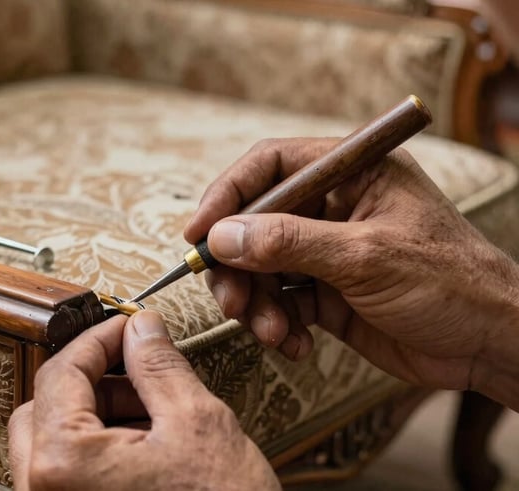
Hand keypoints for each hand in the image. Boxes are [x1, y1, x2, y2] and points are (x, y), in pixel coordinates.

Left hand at [8, 311, 279, 490]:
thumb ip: (159, 366)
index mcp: (63, 463)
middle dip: (91, 379)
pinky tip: (144, 446)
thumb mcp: (197, 423)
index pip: (60, 372)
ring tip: (152, 410)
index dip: (98, 338)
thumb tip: (141, 329)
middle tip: (138, 369)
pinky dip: (98, 449)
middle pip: (43, 407)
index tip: (128, 327)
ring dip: (95, 413)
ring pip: (52, 443)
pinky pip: (67, 476)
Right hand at [184, 138, 518, 401]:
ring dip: (257, 302)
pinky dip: (277, 325)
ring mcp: (327, 250)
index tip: (198, 233)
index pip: (270, 166)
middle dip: (238, 264)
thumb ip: (290, 243)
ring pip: (262, 267)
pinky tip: (294, 345)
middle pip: (256, 222)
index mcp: (351, 173)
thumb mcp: (366, 256)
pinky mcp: (326, 292)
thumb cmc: (449, 282)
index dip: (227, 195)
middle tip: (230, 300)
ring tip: (271, 332)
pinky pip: (281, 302)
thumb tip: (222, 236)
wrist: (490, 345)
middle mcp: (333, 206)